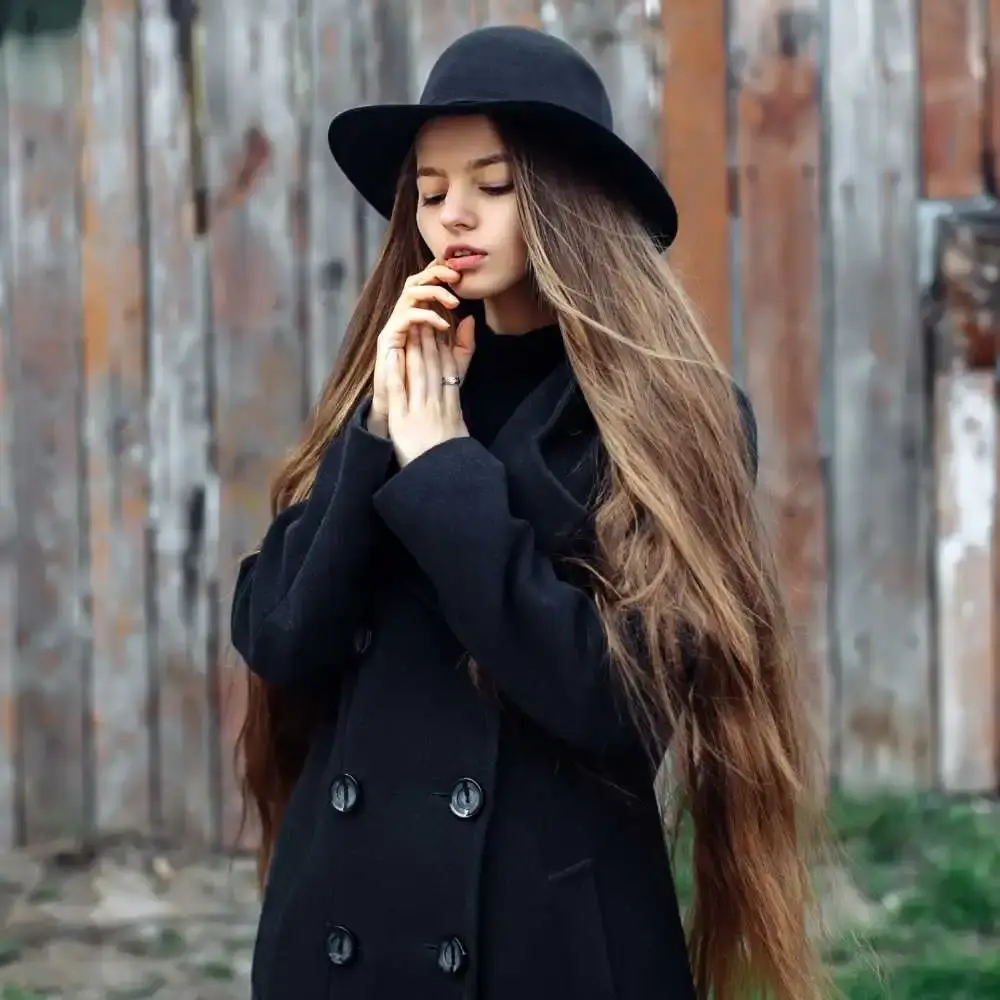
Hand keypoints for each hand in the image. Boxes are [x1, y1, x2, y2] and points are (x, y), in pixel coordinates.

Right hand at [368, 261, 471, 436]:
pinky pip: (407, 316)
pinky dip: (427, 316)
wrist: (405, 406)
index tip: (464, 272)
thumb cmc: (428, 385)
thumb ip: (464, 343)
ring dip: (434, 292)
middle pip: (417, 279)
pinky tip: (443, 325)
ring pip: (411, 291)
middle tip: (457, 276)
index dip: (443, 272)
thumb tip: (471, 318)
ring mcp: (396, 324)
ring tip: (453, 302)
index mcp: (421, 316)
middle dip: (437, 272)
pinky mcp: (389, 336)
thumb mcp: (454, 363)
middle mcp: (406, 315)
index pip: (429, 285)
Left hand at [386, 325, 473, 466]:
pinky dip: (395, 372)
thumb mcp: (462, 431)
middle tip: (426, 317)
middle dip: (431, 340)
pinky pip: (398, 393)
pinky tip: (392, 354)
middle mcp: (437, 406)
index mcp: (451, 408)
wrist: (441, 482)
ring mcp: (419, 413)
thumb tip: (461, 391)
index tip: (441, 329)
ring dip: (415, 348)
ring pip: (418, 374)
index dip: (445, 348)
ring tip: (411, 326)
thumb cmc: (451, 461)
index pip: (449, 371)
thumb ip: (459, 409)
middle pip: (435, 367)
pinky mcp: (402, 423)